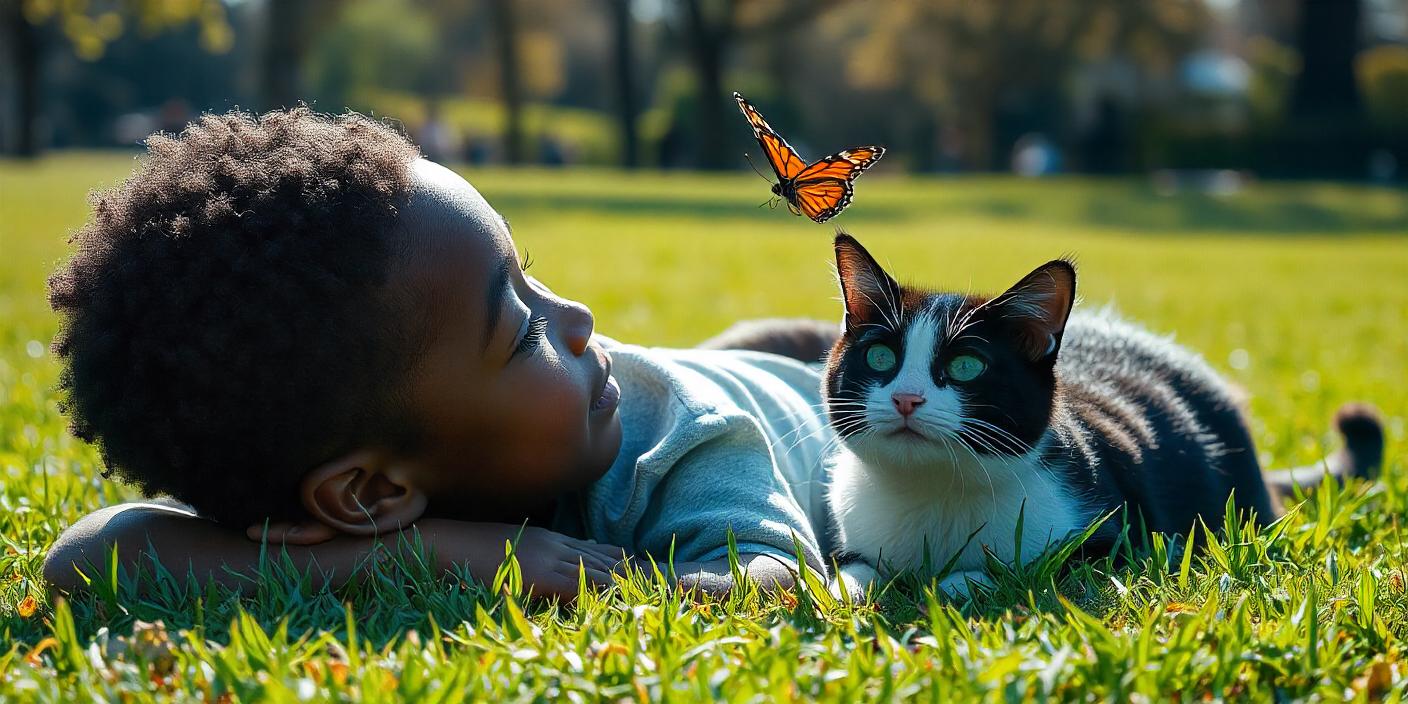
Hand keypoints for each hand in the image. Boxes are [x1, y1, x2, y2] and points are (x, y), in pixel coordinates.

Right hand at [416, 520, 629, 600]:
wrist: (443, 543)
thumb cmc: (467, 551)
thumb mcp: (506, 550)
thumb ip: (528, 557)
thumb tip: (537, 572)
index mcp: (546, 538)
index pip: (593, 548)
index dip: (617, 559)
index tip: (638, 567)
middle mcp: (553, 544)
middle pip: (602, 557)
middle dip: (629, 571)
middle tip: (659, 581)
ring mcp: (547, 558)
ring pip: (596, 570)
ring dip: (622, 582)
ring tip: (650, 592)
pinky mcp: (539, 575)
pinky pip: (578, 585)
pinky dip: (600, 592)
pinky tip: (617, 599)